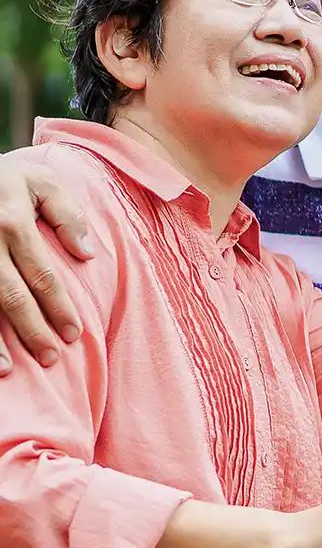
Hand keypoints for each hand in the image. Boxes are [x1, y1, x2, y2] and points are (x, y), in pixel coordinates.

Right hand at [0, 162, 94, 375]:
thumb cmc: (9, 178)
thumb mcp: (43, 181)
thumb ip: (68, 214)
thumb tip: (87, 254)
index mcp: (12, 222)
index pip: (41, 274)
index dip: (58, 306)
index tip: (74, 333)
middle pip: (10, 294)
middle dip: (31, 329)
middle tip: (51, 358)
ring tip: (9, 369)